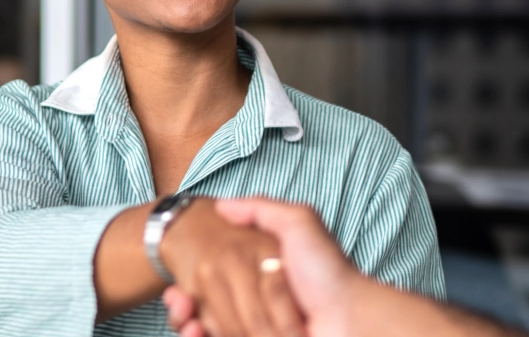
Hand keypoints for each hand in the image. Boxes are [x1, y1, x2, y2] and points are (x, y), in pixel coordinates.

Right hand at [166, 198, 366, 336]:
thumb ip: (262, 209)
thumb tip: (222, 204)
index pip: (208, 285)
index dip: (187, 287)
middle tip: (179, 302)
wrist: (350, 317)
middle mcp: (253, 309)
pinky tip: (197, 332)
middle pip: (201, 312)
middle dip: (183, 309)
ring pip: (207, 331)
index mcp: (255, 282)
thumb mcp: (300, 223)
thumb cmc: (328, 271)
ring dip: (188, 328)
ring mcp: (254, 331)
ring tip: (188, 322)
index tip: (178, 288)